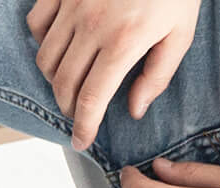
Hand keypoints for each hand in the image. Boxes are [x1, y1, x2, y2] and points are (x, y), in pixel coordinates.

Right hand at [23, 0, 198, 148]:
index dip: (84, 126)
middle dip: (69, 106)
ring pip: (45, 59)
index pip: (91, 99)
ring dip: (54, 79)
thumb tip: (134, 110)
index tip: (82, 141)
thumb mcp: (181, 32)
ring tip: (70, 83)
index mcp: (123, 42)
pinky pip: (38, 24)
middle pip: (63, 84)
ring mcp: (72, 6)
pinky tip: (60, 47)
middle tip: (80, 113)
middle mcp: (91, 26)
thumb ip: (157, 75)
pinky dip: (43, 42)